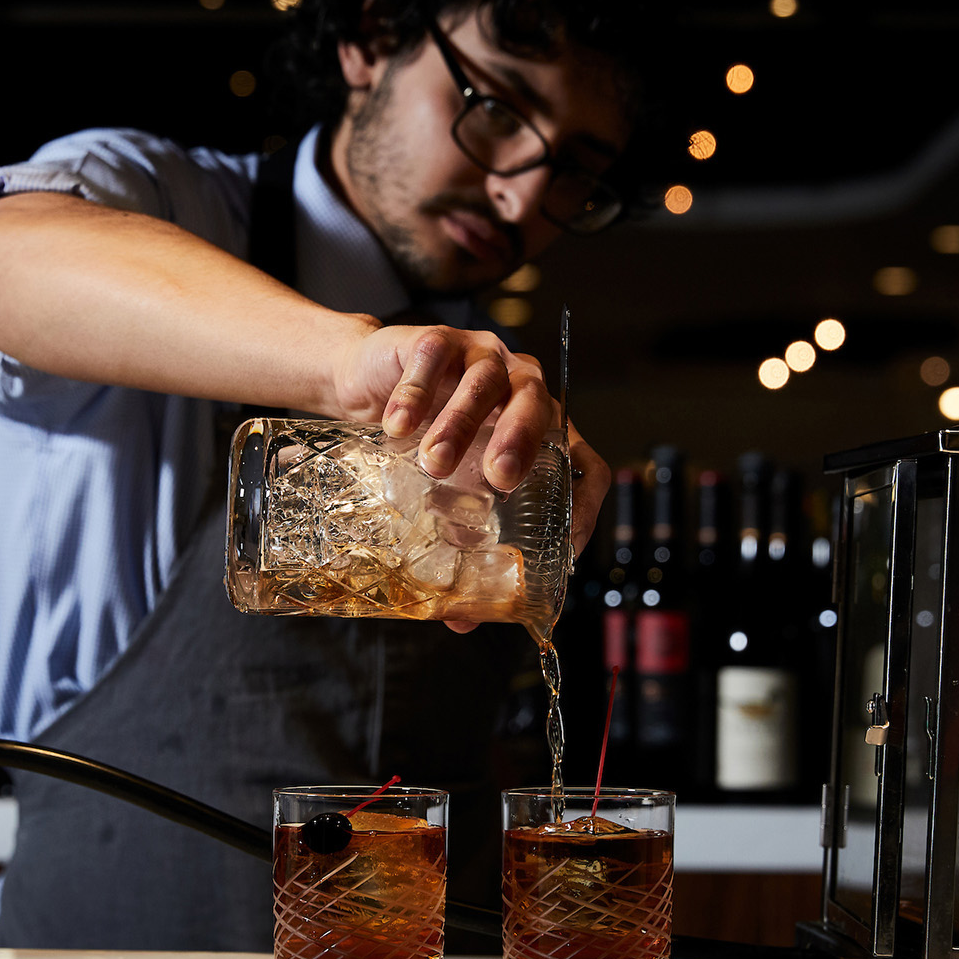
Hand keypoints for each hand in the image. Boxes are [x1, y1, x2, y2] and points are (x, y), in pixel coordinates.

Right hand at [329, 323, 610, 634]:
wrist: (371, 391)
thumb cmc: (425, 448)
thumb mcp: (446, 501)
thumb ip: (461, 549)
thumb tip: (461, 619)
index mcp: (543, 435)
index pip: (588, 466)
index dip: (584, 505)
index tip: (558, 543)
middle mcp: (524, 392)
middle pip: (542, 411)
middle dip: (522, 444)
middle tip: (497, 480)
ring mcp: (484, 358)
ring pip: (486, 385)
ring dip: (459, 424)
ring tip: (429, 462)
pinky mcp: (438, 339)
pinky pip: (435, 359)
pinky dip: (417, 395)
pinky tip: (396, 426)